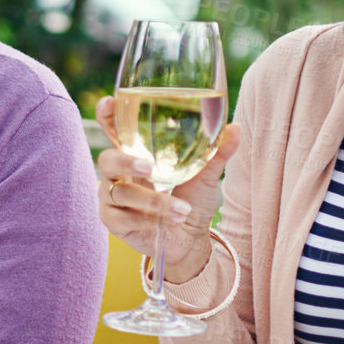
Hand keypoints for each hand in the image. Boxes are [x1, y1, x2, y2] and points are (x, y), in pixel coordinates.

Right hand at [94, 96, 240, 284]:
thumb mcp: (205, 175)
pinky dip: (147, 220)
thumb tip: (236, 128)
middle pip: (108, 159)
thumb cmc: (191, 201)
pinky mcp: (112, 221)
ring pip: (122, 192)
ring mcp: (112, 197)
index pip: (115, 130)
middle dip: (126, 161)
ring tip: (182, 209)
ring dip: (154, 201)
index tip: (109, 103)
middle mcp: (118, 174)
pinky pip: (122, 217)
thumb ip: (216, 152)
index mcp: (135, 154)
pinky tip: (168, 222)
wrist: (189, 240)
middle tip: (149, 166)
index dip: (108, 117)